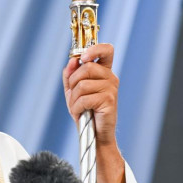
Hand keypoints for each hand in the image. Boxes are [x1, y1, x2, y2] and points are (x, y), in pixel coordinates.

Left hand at [62, 43, 125, 182]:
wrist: (94, 134)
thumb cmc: (86, 112)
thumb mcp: (73, 91)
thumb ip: (70, 74)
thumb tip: (71, 61)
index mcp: (103, 72)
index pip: (106, 50)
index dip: (94, 48)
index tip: (83, 57)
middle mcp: (110, 77)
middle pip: (86, 67)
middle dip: (73, 83)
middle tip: (73, 96)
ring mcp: (111, 88)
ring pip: (82, 84)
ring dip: (74, 99)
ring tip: (78, 108)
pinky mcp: (109, 100)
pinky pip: (84, 98)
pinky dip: (77, 108)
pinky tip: (81, 113)